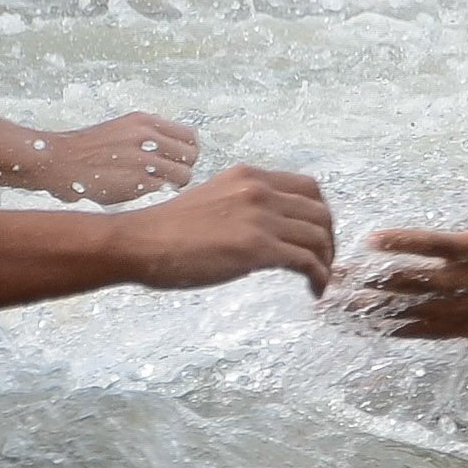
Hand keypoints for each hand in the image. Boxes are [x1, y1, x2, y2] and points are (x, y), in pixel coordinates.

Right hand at [30, 111, 203, 203]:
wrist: (56, 160)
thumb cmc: (86, 149)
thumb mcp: (121, 129)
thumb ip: (149, 136)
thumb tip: (175, 151)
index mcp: (145, 121)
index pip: (190, 136)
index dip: (187, 152)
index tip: (177, 162)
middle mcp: (147, 136)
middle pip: (191, 157)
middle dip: (183, 169)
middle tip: (166, 178)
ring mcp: (143, 159)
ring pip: (183, 176)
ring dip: (173, 185)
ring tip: (154, 188)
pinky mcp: (137, 181)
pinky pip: (165, 191)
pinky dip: (158, 196)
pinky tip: (142, 195)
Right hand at [120, 166, 337, 293]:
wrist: (138, 242)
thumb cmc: (167, 229)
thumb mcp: (214, 199)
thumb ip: (245, 204)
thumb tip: (272, 225)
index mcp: (250, 176)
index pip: (309, 188)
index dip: (321, 214)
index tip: (319, 235)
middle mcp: (260, 191)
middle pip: (320, 213)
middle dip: (329, 240)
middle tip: (325, 262)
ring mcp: (261, 218)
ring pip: (319, 238)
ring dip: (327, 262)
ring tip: (320, 280)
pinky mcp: (258, 248)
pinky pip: (307, 262)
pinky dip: (319, 278)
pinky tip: (314, 291)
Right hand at [346, 211, 467, 337]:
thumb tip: (463, 316)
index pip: (421, 331)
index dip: (384, 331)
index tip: (353, 328)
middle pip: (406, 310)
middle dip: (365, 310)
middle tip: (328, 306)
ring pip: (412, 282)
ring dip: (372, 280)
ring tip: (338, 277)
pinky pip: (434, 247)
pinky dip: (402, 243)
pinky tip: (373, 241)